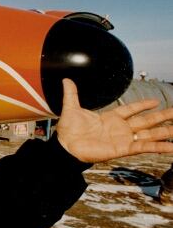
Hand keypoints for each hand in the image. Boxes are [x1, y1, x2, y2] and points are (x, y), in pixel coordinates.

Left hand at [57, 78, 172, 162]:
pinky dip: (159, 147)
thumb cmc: (68, 131)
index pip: (131, 109)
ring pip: (149, 133)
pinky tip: (171, 147)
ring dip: (165, 131)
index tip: (156, 101)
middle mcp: (120, 128)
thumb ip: (72, 94)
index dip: (143, 105)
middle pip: (146, 121)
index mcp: (110, 118)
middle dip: (162, 116)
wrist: (65, 147)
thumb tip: (66, 79)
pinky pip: (145, 147)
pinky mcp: (124, 148)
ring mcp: (124, 138)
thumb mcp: (71, 108)